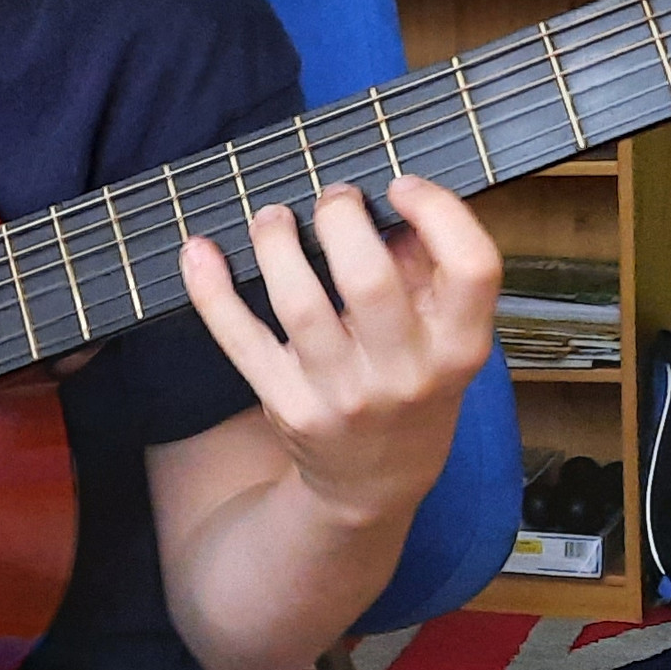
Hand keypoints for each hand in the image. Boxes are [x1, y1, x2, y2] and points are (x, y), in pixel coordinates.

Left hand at [177, 177, 500, 529]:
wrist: (373, 483)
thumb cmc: (413, 389)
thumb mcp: (445, 340)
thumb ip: (430, 271)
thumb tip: (391, 201)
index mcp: (459, 348)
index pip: (471, 266)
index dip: (438, 211)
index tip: (403, 186)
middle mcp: (404, 374)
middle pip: (369, 278)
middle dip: (340, 218)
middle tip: (332, 199)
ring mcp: (341, 394)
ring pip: (298, 303)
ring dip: (276, 243)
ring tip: (273, 218)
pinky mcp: (287, 404)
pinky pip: (241, 339)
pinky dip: (213, 292)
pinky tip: (199, 251)